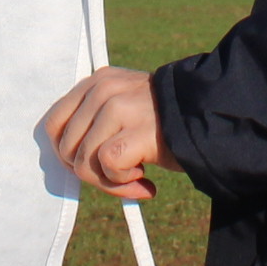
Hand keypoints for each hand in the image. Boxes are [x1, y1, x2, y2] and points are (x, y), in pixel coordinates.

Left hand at [40, 65, 171, 200]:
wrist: (211, 119)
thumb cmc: (167, 123)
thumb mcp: (126, 106)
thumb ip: (97, 123)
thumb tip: (69, 162)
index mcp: (97, 82)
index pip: (54, 123)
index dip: (67, 154)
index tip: (90, 167)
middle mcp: (103, 90)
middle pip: (68, 149)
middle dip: (92, 174)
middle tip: (120, 177)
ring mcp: (118, 108)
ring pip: (84, 162)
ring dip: (110, 182)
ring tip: (138, 176)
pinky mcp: (135, 131)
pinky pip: (108, 167)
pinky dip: (123, 184)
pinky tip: (146, 180)